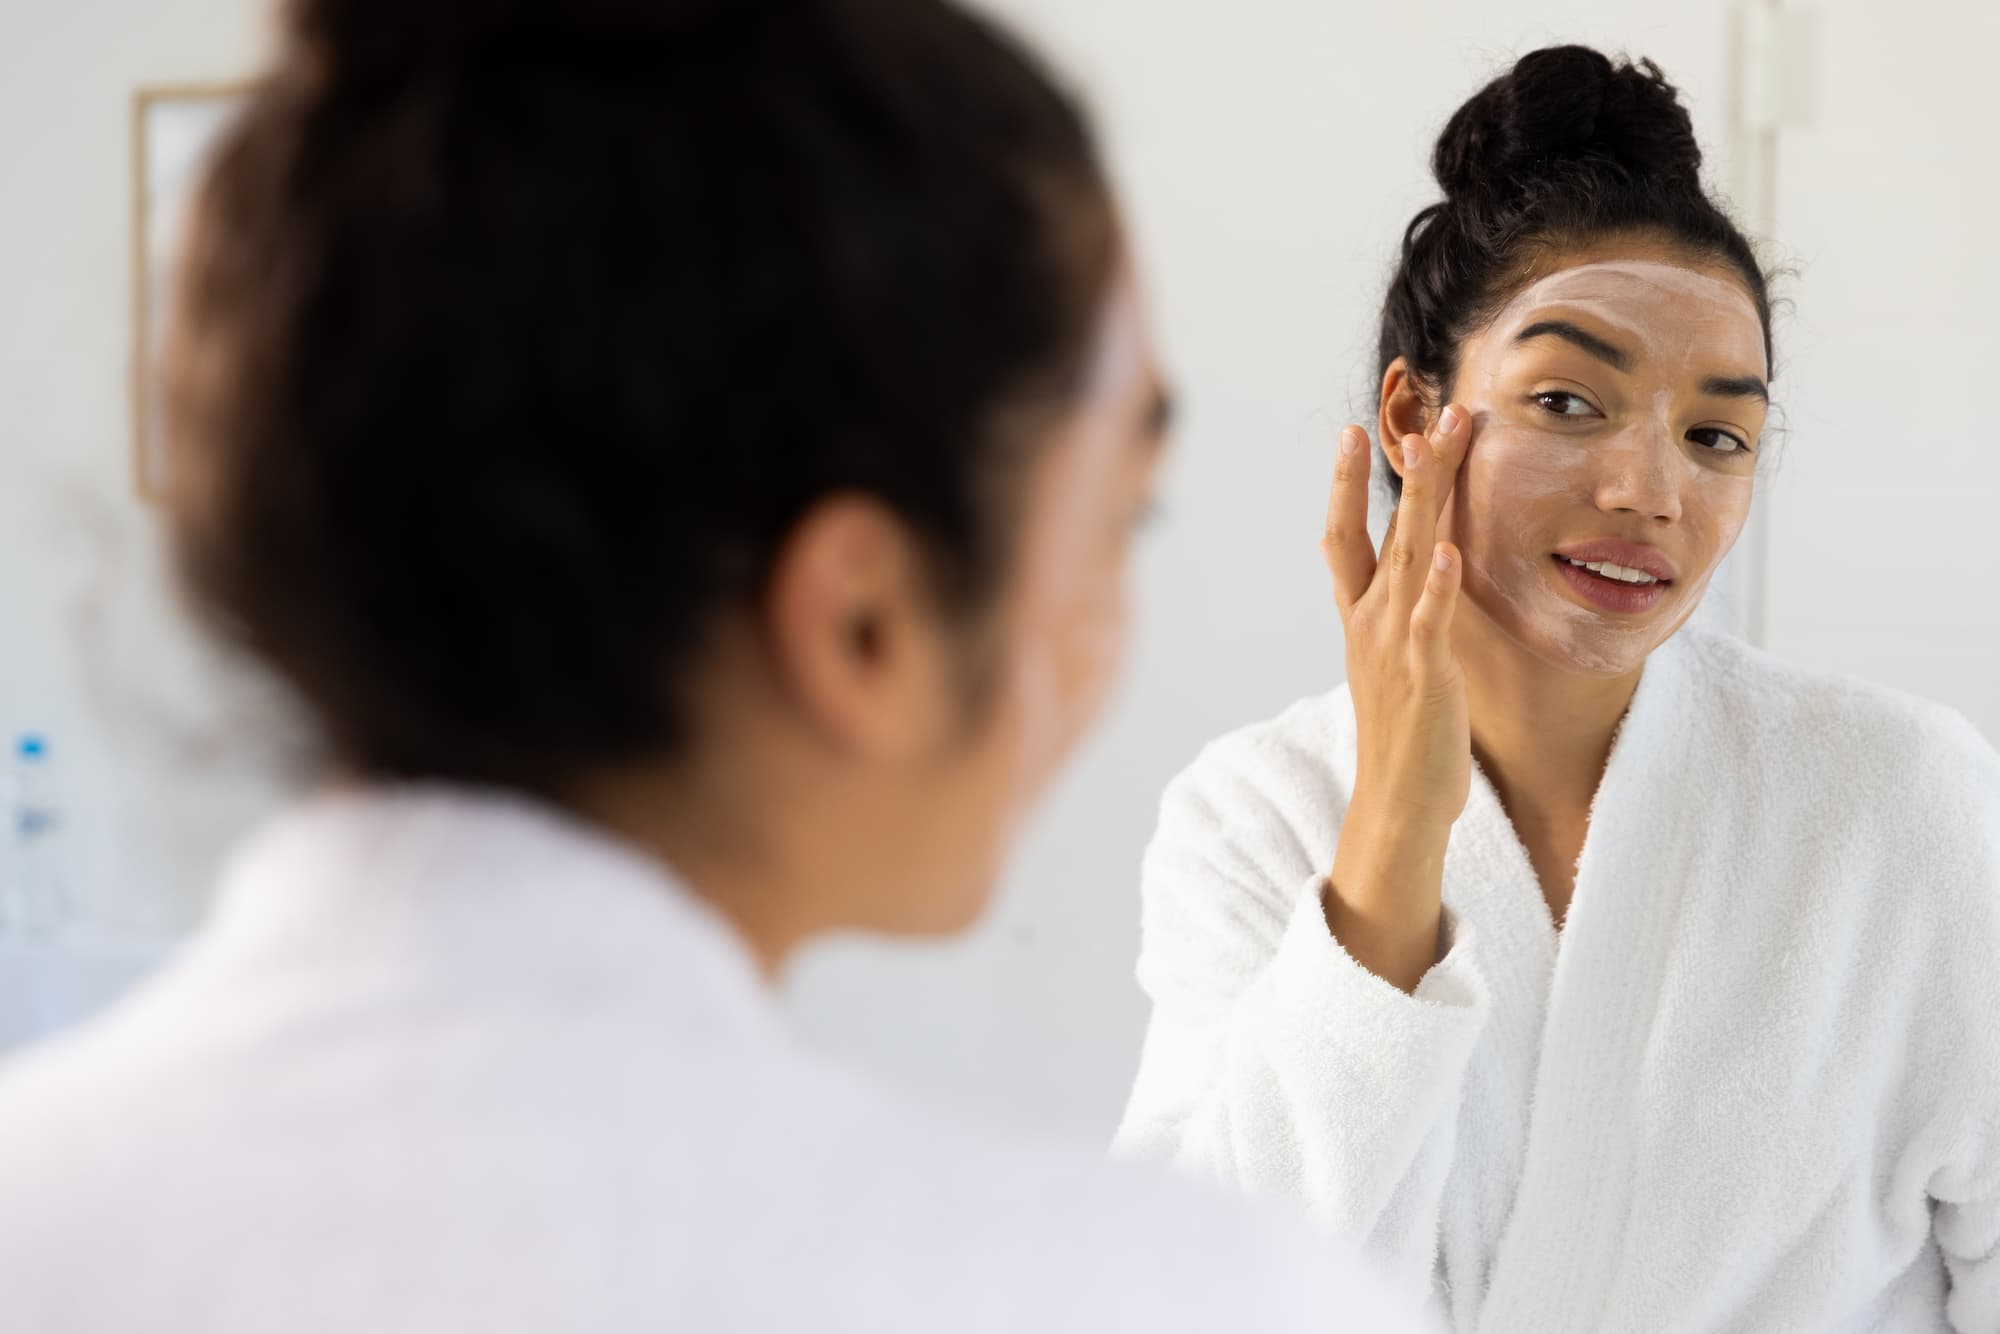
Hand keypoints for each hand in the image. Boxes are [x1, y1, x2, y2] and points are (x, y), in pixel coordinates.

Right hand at [1315, 407, 1473, 985]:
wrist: (1397, 806)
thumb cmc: (1404, 739)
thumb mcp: (1392, 667)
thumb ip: (1399, 620)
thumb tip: (1417, 583)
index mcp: (1359, 619)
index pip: (1345, 537)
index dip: (1347, 484)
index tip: (1355, 429)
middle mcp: (1369, 623)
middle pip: (1383, 529)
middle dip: (1404, 468)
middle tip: (1423, 409)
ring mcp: (1394, 647)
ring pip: (1411, 557)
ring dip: (1427, 500)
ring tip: (1441, 447)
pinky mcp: (1425, 676)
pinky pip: (1431, 622)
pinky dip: (1439, 586)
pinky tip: (1450, 551)